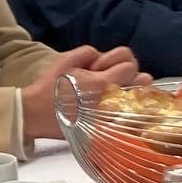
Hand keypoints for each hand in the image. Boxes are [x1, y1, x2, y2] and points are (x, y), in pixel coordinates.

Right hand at [21, 46, 150, 140]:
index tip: (100, 67)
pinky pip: (136, 118)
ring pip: (143, 101)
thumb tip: (103, 57)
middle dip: (130, 74)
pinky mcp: (112, 130)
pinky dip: (133, 111)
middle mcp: (114, 101)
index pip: (129, 64)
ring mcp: (115, 118)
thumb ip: (89, 52)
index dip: (115, 61)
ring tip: (117, 92)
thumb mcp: (66, 60)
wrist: (37, 115)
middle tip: (113, 77)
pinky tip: (119, 107)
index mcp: (103, 83)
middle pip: (143, 81)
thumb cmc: (50, 87)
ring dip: (134, 92)